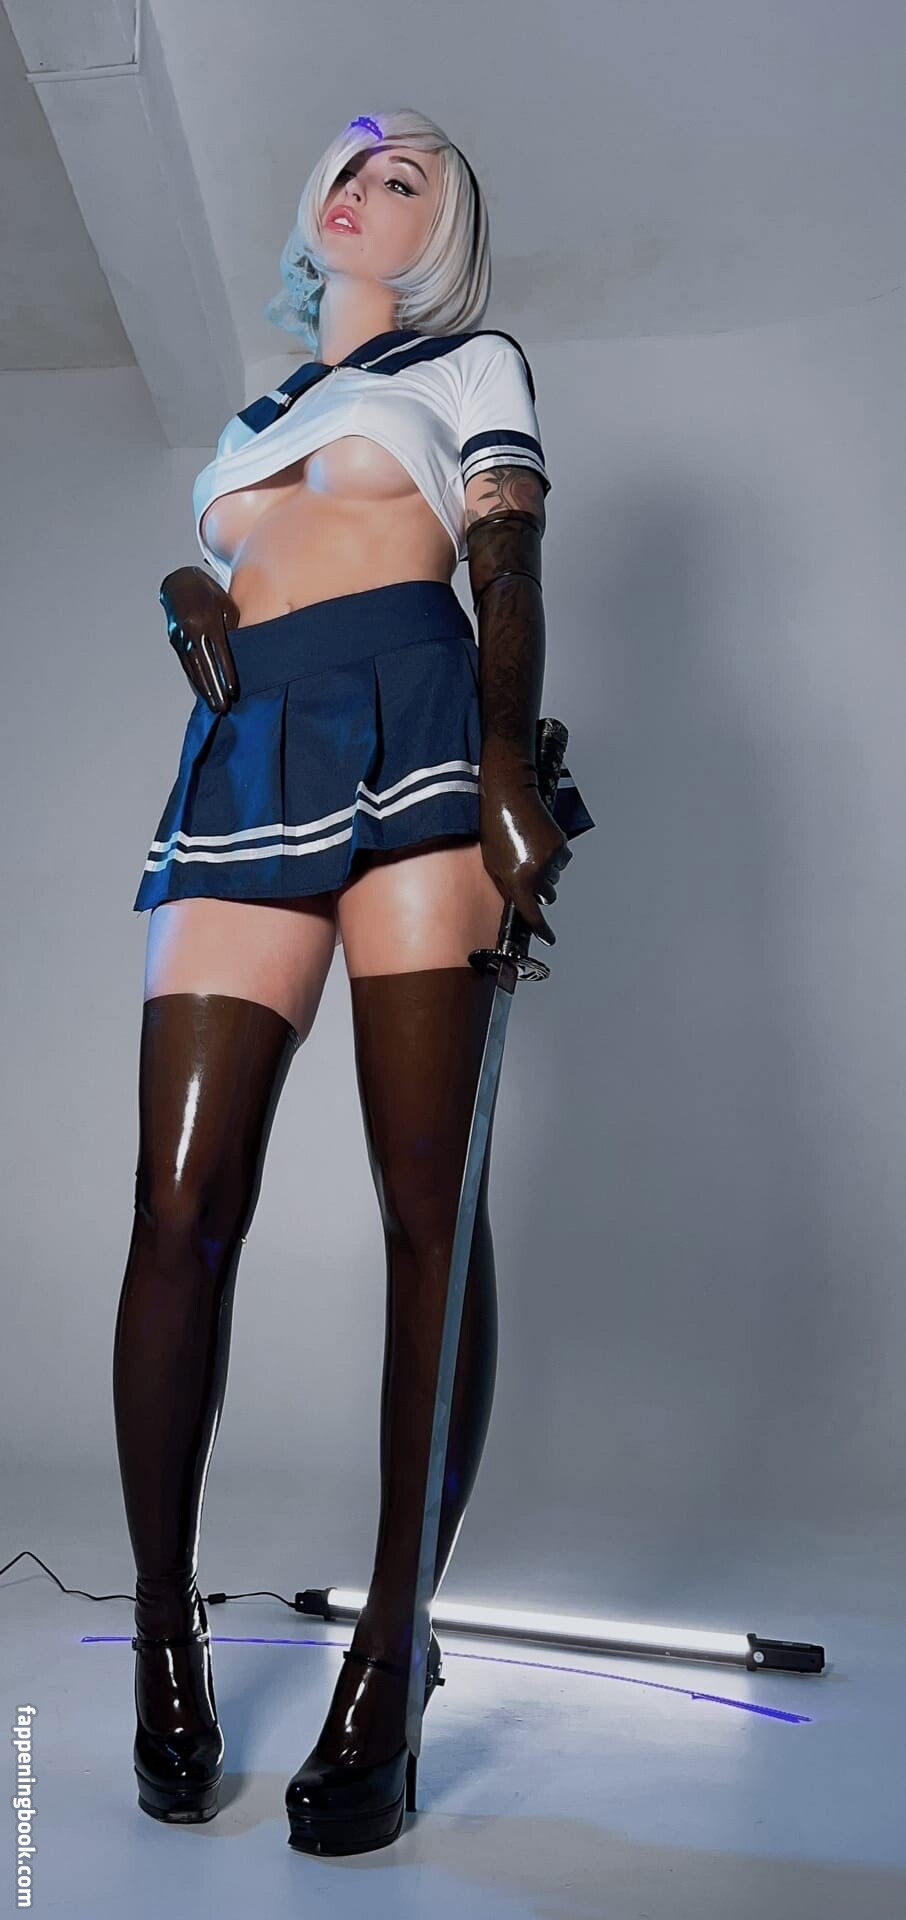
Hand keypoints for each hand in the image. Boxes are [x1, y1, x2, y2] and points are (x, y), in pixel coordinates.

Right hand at [160, 566, 240, 712]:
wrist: (180, 583)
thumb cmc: (210, 594)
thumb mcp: (227, 606)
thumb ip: (232, 629)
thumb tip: (241, 654)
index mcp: (207, 621)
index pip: (219, 653)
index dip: (225, 674)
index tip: (233, 691)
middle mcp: (191, 631)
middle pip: (204, 665)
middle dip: (214, 688)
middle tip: (222, 707)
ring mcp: (180, 637)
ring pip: (193, 668)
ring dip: (203, 689)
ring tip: (213, 706)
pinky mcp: (175, 641)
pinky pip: (186, 664)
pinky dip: (194, 680)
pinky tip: (201, 692)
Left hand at [478, 742, 572, 944]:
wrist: (509, 796)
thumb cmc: (494, 828)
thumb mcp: (492, 863)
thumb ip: (507, 886)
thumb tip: (519, 902)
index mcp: (518, 879)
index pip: (532, 914)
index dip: (541, 929)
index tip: (548, 937)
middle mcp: (538, 872)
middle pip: (547, 896)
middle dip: (539, 889)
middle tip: (525, 871)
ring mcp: (552, 858)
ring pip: (555, 878)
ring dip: (545, 871)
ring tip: (526, 849)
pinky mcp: (561, 844)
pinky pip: (561, 861)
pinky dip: (552, 856)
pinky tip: (537, 841)